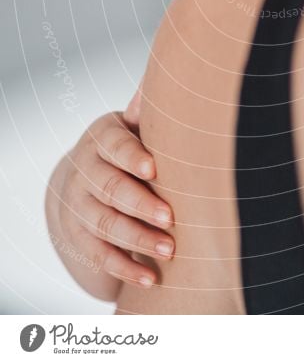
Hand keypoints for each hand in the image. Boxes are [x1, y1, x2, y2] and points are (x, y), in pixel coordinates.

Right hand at [57, 102, 174, 289]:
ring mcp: (77, 205)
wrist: (83, 180)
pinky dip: (125, 268)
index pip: (114, 144)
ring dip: (138, 239)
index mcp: (102, 137)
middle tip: (171, 217)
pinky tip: (151, 278)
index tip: (154, 168)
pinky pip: (99, 256)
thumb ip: (150, 106)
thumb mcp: (133, 122)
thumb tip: (174, 75)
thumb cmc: (127, 146)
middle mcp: (84, 169)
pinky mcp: (78, 237)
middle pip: (110, 188)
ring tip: (170, 249)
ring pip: (105, 224)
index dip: (132, 156)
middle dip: (141, 204)